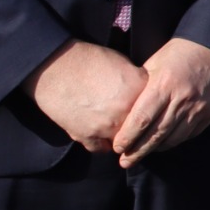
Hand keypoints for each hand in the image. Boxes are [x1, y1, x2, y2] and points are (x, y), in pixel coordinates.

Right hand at [25, 40, 147, 153]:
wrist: (54, 67)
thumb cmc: (88, 60)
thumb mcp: (123, 64)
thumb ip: (137, 83)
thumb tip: (145, 94)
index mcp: (139, 92)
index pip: (155, 107)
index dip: (151, 107)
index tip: (149, 109)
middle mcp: (126, 112)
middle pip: (141, 128)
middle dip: (138, 125)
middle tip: (134, 123)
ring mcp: (107, 127)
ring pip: (123, 141)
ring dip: (120, 136)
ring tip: (115, 128)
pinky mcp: (86, 136)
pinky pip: (100, 148)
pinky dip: (101, 143)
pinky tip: (99, 134)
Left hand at [114, 37, 209, 166]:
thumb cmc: (180, 53)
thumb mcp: (154, 63)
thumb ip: (141, 87)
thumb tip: (124, 110)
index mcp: (163, 85)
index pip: (141, 120)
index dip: (128, 137)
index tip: (118, 147)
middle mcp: (181, 100)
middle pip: (156, 135)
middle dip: (138, 151)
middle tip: (125, 162)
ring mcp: (198, 108)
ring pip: (173, 138)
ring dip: (156, 149)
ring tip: (142, 154)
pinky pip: (189, 134)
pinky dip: (174, 141)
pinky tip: (163, 143)